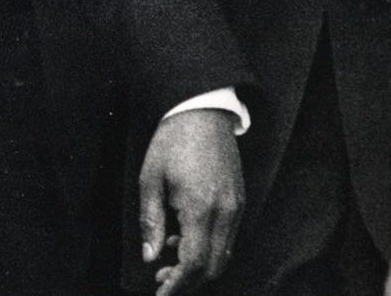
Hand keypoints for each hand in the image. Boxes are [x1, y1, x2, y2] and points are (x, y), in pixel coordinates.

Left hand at [137, 108, 244, 293]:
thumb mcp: (150, 179)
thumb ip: (150, 221)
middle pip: (213, 267)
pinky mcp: (240, 202)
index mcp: (200, 208)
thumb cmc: (171, 142)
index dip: (177, 284)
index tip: (160, 294)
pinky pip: (228, 239)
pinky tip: (184, 235)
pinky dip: (208, 248)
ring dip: (198, 264)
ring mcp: (237, 209)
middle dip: (187, 279)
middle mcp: (225, 213)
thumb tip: (150, 257)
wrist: (202, 112)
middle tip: (160, 277)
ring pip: (223, 256)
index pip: (194, 263)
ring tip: (168, 251)